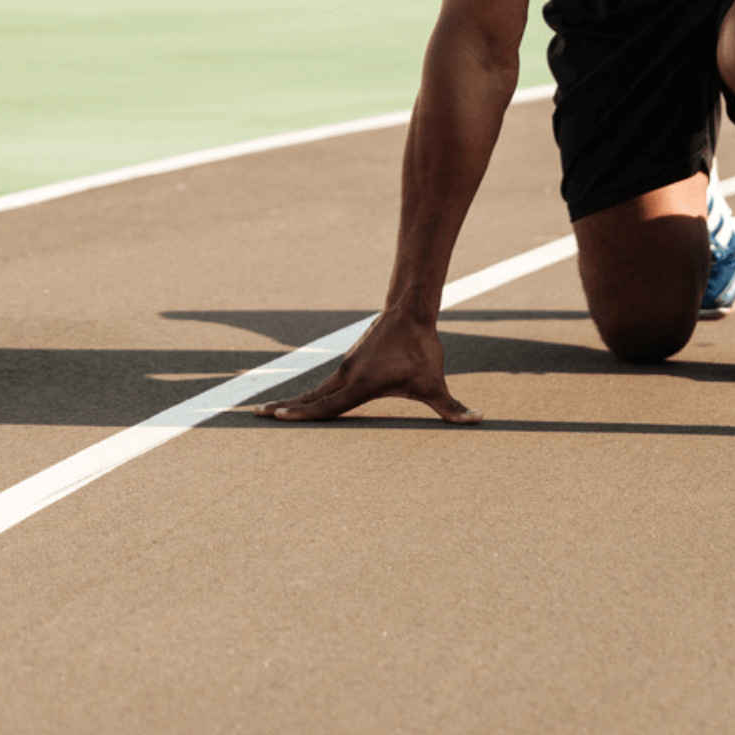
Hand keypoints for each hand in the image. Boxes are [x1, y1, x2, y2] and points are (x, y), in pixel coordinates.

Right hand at [251, 310, 481, 423]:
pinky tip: (300, 402)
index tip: (277, 417)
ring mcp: (345, 369)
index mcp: (360, 385)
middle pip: (310, 398)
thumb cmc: (421, 350)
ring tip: (268, 412)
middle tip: (256, 417)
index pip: (325, 406)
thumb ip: (452, 408)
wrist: (410, 313)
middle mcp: (346, 377)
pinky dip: (308, 395)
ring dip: (292, 402)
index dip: (302, 414)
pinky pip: (323, 384)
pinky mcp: (349, 363)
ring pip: (314, 390)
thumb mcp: (434, 384)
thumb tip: (478, 421)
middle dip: (283, 409)